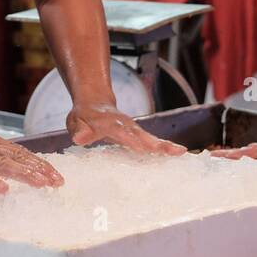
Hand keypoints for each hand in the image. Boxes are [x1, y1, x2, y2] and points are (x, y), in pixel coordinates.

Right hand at [0, 127, 63, 193]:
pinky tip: (3, 189)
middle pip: (16, 158)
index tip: (55, 176)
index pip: (20, 153)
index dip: (38, 164)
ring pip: (1, 164)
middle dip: (38, 170)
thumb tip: (9, 173)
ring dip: (22, 174)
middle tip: (57, 182)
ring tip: (40, 184)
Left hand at [66, 102, 186, 154]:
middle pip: (144, 135)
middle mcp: (126, 126)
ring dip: (165, 146)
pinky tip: (177, 154)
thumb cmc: (85, 116)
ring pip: (152, 138)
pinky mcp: (139, 135)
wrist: (94, 102)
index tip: (143, 148)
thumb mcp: (76, 121)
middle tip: (175, 150)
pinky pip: (153, 142)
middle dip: (158, 143)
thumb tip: (80, 138)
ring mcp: (135, 130)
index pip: (122, 133)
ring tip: (181, 152)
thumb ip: (79, 130)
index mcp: (111, 124)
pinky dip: (165, 148)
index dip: (132, 140)